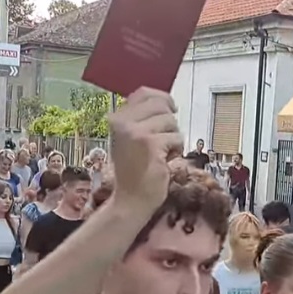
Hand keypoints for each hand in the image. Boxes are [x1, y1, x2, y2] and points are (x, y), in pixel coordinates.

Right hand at [107, 87, 182, 211]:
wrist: (130, 200)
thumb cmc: (133, 172)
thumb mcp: (129, 141)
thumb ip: (140, 121)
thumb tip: (165, 102)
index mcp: (116, 119)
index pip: (143, 93)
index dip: (162, 98)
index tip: (171, 108)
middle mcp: (122, 122)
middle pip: (160, 105)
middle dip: (170, 121)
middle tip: (167, 139)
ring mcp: (136, 133)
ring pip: (171, 121)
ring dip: (173, 138)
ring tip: (162, 154)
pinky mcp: (151, 145)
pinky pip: (176, 138)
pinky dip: (176, 150)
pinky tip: (165, 161)